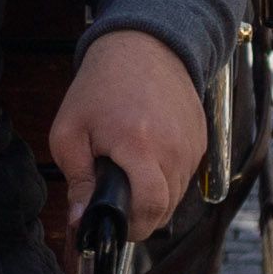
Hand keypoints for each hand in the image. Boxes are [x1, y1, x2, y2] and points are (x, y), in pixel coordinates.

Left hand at [48, 27, 204, 240]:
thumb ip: (77, 181)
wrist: (143, 46)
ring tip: (129, 172)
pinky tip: (147, 158)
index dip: (133, 226)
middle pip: (166, 209)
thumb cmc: (102, 86)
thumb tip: (82, 221)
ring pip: (177, 196)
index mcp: (140, 146)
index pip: (151, 207)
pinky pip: (185, 176)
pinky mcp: (202, 141)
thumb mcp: (70, 131)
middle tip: (116, 200)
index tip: (115, 225)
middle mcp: (174, 149)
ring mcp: (192, 145)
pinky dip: (166, 177)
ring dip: (154, 196)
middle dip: (140, 216)